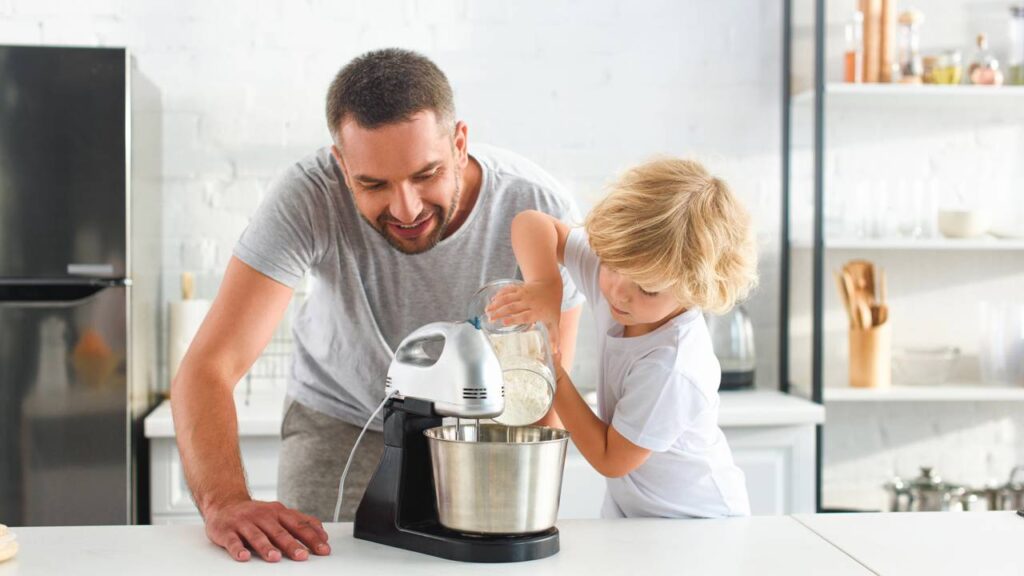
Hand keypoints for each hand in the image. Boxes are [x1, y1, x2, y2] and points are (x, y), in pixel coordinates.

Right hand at [203, 498, 329, 562]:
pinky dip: (238, 550)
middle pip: (279, 532)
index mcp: (278, 513)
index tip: (323, 549)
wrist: (225, 504)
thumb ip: (300, 523)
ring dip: (266, 547)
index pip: (299, 525)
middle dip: (292, 544)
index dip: (312, 537)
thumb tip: (322, 535)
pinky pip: (232, 541)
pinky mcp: (227, 531)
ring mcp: (245, 523)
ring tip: (275, 558)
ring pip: (257, 536)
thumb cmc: (257, 514)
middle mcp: (263, 516)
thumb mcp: (280, 513)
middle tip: (303, 556)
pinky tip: (243, 557)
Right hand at [486, 281, 561, 349]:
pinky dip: (499, 294)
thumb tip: (555, 353)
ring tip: (487, 310)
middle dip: (500, 312)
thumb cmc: (551, 307)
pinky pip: (508, 290)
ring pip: (508, 298)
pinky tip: (492, 299)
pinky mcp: (519, 288)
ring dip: (497, 303)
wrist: (550, 286)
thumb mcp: (554, 322)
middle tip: (490, 318)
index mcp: (537, 312)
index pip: (525, 315)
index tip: (504, 322)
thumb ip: (554, 337)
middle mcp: (529, 302)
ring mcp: (523, 293)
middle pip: (513, 306)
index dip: (514, 319)